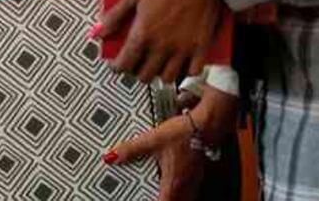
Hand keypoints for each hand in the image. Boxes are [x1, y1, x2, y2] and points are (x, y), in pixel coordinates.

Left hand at [99, 0, 225, 82]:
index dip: (118, 67)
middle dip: (137, 71)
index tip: (117, 65)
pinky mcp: (201, 47)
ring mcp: (183, 49)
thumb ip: (116, 15)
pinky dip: (186, 70)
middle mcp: (162, 46)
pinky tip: (182, 61)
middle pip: (145, 75)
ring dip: (159, 73)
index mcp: (144, 33)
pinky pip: (193, 71)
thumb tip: (100, 30)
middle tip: (137, 62)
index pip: (125, 63)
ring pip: (167, 77)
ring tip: (157, 63)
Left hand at [104, 86, 237, 200]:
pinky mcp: (198, 171)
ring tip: (165, 194)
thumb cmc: (182, 132)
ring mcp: (194, 179)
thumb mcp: (152, 139)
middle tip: (156, 197)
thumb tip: (111, 157)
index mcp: (173, 181)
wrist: (206, 124)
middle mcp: (185, 184)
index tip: (144, 200)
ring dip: (175, 198)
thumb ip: (131, 149)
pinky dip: (183, 190)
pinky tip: (177, 182)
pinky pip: (191, 188)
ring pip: (186, 198)